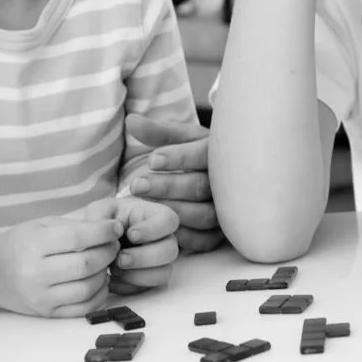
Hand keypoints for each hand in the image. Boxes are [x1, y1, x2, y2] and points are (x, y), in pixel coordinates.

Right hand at [0, 212, 124, 316]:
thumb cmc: (21, 244)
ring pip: (87, 288)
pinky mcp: (48, 313)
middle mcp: (36, 274)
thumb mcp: (41, 225)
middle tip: (113, 245)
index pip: (77, 238)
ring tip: (106, 262)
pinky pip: (83, 308)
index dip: (103, 232)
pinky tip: (99, 281)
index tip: (116, 228)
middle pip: (85, 265)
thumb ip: (74, 226)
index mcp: (34, 245)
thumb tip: (110, 229)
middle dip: (108, 252)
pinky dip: (100, 294)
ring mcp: (42, 297)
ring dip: (105, 274)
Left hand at [83, 196, 179, 292]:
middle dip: (143, 258)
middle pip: (170, 251)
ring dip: (137, 275)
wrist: (93, 242)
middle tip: (120, 259)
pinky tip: (111, 279)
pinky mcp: (149, 279)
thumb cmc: (101, 222)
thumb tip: (116, 229)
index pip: (169, 220)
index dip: (153, 229)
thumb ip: (102, 216)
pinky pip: (147, 288)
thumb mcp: (98, 212)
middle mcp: (162, 239)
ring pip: (163, 274)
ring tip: (114, 269)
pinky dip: (128, 286)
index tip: (131, 234)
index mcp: (153, 216)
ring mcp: (157, 261)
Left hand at [125, 113, 222, 252]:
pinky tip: (160, 227)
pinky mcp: (224, 233)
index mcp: (220, 154)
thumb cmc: (200, 154)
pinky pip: (205, 239)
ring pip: (204, 215)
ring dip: (172, 210)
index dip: (179, 158)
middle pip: (201, 186)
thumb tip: (131, 122)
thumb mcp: (183, 139)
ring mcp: (229, 210)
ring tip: (144, 206)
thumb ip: (158, 133)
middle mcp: (229, 183)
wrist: (228, 177)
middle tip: (136, 184)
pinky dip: (183, 235)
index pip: (203, 155)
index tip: (152, 160)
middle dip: (167, 187)